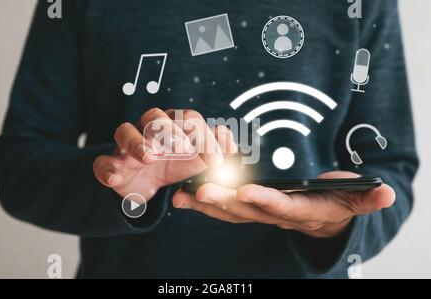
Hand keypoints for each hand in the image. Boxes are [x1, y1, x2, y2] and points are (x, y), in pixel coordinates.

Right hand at [93, 108, 236, 199]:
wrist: (147, 184)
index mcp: (174, 124)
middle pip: (154, 116)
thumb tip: (230, 141)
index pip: (189, 119)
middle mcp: (148, 129)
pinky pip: (102, 162)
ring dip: (137, 142)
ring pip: (125, 131)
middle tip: (184, 148)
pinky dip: (107, 169)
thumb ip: (217, 150)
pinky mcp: (110, 164)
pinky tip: (115, 178)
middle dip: (169, 130)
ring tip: (150, 157)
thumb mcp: (200, 161)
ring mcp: (126, 146)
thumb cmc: (176, 164)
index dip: (204, 137)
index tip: (216, 161)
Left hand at [173, 171, 394, 237]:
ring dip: (205, 203)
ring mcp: (260, 214)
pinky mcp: (249, 207)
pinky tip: (181, 195)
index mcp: (302, 212)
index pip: (283, 208)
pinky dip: (202, 202)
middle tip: (200, 190)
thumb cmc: (336, 202)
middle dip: (224, 201)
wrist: (322, 217)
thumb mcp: (354, 200)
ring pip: (230, 211)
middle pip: (248, 211)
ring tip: (180, 196)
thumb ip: (366, 198)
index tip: (246, 191)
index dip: (266, 201)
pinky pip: (223, 206)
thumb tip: (388, 195)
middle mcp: (276, 216)